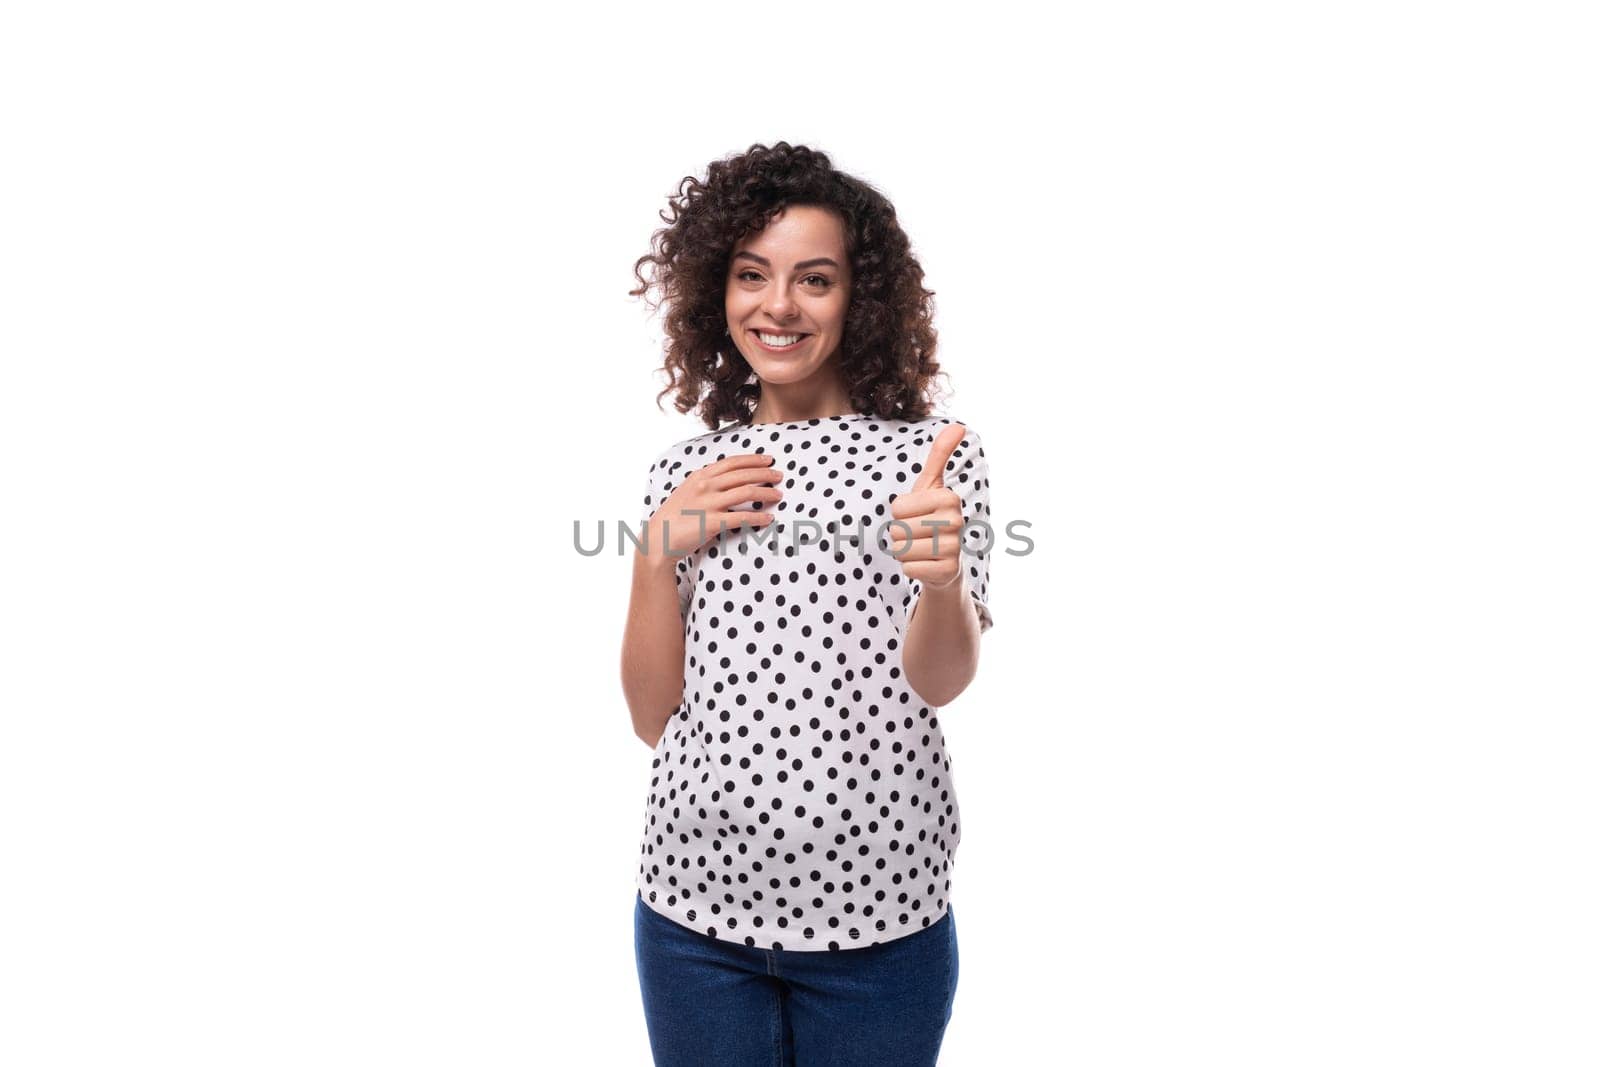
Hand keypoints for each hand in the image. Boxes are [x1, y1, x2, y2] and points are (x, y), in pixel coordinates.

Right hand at [643, 452, 783, 559]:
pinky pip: (743, 517)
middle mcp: (706, 485)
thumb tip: (728, 481)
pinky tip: (769, 519)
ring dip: (767, 493)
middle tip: (779, 476)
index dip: (753, 459)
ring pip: (747, 492)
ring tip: (779, 495)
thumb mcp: (687, 491)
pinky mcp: (713, 522)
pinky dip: (759, 517)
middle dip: (765, 473)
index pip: (732, 462)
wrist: (658, 538)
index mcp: (700, 475)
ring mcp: (709, 503)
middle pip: (743, 475)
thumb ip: (706, 483)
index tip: (768, 459)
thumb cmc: (673, 516)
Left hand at [887, 424, 967, 590]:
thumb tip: (958, 425)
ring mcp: (954, 548)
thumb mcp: (932, 485)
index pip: (896, 507)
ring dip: (905, 552)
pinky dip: (911, 569)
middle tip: (919, 534)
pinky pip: (908, 569)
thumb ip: (940, 455)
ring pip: (901, 550)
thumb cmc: (932, 517)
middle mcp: (956, 522)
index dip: (899, 514)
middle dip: (900, 534)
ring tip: (922, 548)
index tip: (917, 515)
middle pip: (897, 529)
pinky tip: (926, 564)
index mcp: (949, 497)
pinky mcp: (948, 572)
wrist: (946, 561)